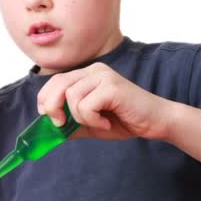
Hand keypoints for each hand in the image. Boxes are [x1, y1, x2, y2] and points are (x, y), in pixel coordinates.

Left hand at [37, 62, 173, 139]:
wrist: (155, 122)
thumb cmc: (123, 120)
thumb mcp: (89, 123)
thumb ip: (69, 123)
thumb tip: (46, 129)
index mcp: (86, 75)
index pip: (55, 81)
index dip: (45, 99)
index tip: (50, 117)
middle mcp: (93, 71)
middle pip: (57, 84)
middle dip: (52, 107)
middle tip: (62, 125)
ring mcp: (103, 76)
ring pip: (71, 97)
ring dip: (80, 118)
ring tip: (98, 124)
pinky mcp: (112, 86)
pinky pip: (86, 105)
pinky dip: (92, 120)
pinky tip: (106, 123)